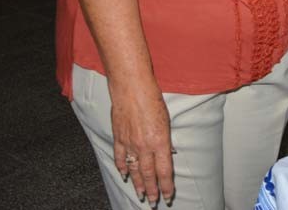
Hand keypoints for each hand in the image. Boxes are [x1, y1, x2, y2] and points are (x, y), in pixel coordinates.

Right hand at [109, 78, 174, 206]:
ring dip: (138, 184)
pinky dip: (122, 168)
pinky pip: (120, 158)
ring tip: (140, 195)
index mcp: (159, 141)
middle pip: (149, 174)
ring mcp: (129, 144)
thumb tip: (167, 153)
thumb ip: (165, 139)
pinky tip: (124, 175)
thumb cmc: (152, 100)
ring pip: (134, 170)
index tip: (168, 196)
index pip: (164, 170)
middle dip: (152, 190)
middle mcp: (144, 146)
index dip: (166, 186)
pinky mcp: (118, 138)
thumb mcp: (166, 120)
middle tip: (153, 203)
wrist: (131, 88)